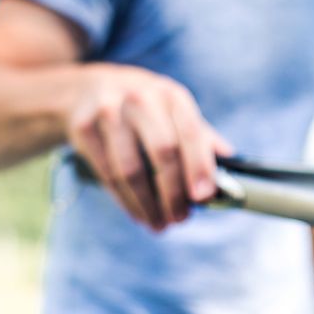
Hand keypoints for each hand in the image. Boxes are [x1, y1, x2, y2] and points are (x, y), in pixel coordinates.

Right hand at [66, 64, 232, 230]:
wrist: (84, 90)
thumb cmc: (141, 106)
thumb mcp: (170, 109)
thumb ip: (199, 134)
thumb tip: (230, 160)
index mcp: (170, 95)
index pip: (191, 132)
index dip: (199, 167)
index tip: (204, 198)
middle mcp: (140, 98)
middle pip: (162, 153)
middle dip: (174, 193)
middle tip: (181, 219)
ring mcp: (109, 112)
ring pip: (131, 170)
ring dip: (148, 205)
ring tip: (160, 224)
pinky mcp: (84, 128)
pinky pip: (108, 175)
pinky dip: (126, 202)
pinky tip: (138, 215)